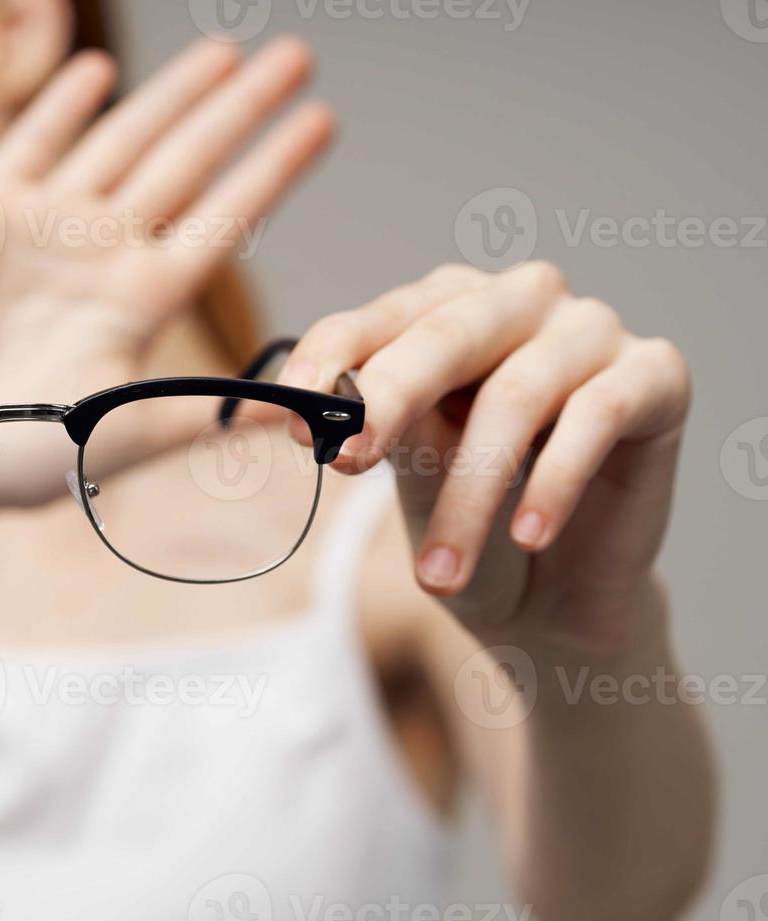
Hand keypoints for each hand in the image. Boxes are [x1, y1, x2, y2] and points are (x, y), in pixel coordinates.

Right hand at [0, 37, 333, 503]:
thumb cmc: (26, 453)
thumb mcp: (138, 433)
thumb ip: (221, 410)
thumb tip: (318, 405)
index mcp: (141, 301)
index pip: (225, 219)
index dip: (273, 169)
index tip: (321, 122)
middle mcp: (101, 253)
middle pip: (187, 164)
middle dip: (240, 110)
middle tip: (297, 57)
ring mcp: (44, 226)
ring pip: (123, 141)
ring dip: (171, 95)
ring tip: (225, 52)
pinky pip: (32, 142)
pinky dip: (63, 107)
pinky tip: (99, 70)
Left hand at [280, 262, 690, 648]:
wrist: (553, 601)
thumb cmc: (470, 523)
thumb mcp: (411, 477)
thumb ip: (382, 430)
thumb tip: (317, 409)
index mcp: (442, 310)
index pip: (373, 321)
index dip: (325, 366)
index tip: (282, 425)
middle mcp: (516, 301)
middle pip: (446, 333)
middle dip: (387, 397)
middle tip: (345, 460)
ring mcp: (589, 330)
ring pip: (516, 395)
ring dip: (469, 494)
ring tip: (437, 576)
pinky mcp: (655, 374)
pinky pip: (598, 415)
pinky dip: (554, 483)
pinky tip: (529, 537)